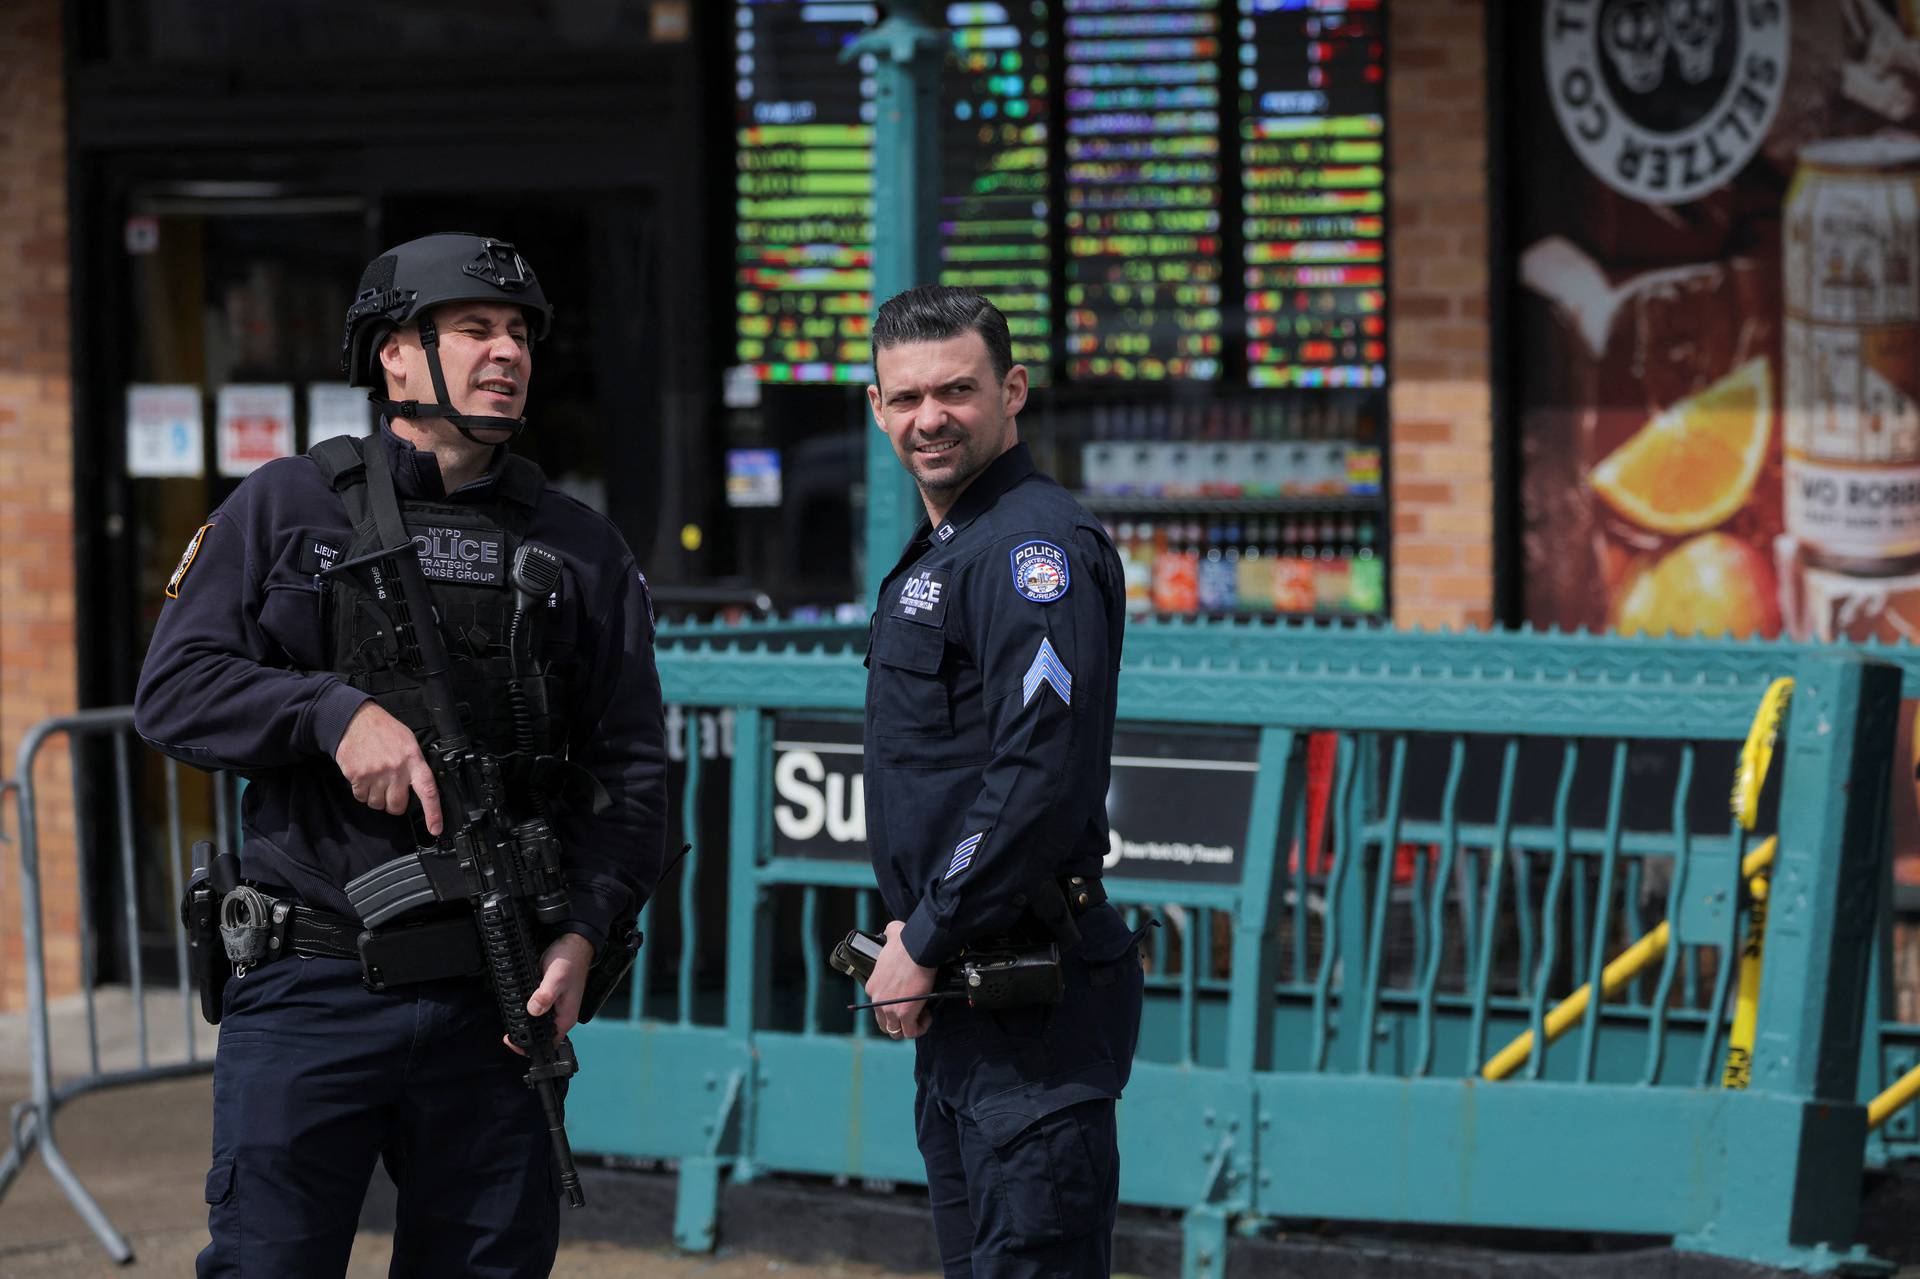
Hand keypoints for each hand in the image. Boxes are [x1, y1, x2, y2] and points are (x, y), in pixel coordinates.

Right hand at [333, 701, 441, 834]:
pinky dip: (362, 792)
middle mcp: (396, 770)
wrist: (356, 720)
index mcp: (414, 760)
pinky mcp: (358, 776)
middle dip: (395, 804)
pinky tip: (364, 777)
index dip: (433, 813)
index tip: (435, 829)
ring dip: (377, 798)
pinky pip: (361, 798)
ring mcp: (376, 774)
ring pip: (378, 804)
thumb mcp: (409, 743)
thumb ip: (415, 766)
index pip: (428, 791)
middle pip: (397, 806)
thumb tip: (421, 789)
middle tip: (392, 791)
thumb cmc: (385, 731)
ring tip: (376, 779)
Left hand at [505, 931, 595, 1055]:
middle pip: (542, 1035)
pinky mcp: (549, 998)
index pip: (549, 1043)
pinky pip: (536, 1010)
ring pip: (538, 1023)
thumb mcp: (556, 977)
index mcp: (566, 1017)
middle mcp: (561, 1015)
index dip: (530, 1046)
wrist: (574, 943)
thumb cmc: (570, 960)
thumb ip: (545, 995)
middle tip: (507, 1032)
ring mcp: (555, 1007)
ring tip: (510, 1020)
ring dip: (525, 1022)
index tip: (513, 1041)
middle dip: (524, 1035)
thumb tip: (533, 1010)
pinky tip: (518, 1005)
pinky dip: (526, 1010)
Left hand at [865, 920, 937, 1039]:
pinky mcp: (904, 1014)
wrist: (916, 949)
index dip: (893, 1007)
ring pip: (896, 1031)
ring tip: (922, 1015)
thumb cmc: (907, 942)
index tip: (907, 999)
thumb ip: (890, 934)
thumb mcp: (891, 937)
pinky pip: (911, 1032)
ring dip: (909, 1027)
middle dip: (899, 1022)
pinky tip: (927, 1017)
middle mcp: (877, 1000)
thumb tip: (894, 929)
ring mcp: (888, 1008)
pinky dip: (920, 1027)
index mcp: (872, 987)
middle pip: (884, 1024)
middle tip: (914, 1012)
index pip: (878, 1007)